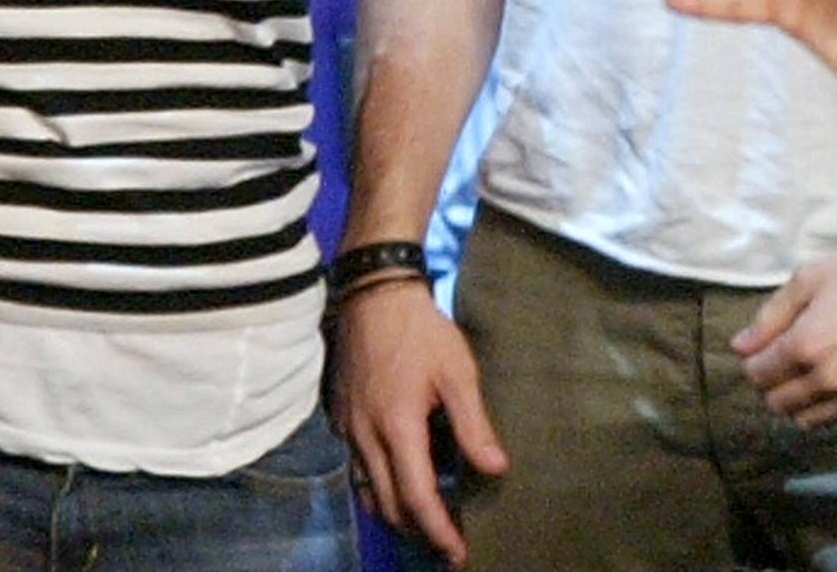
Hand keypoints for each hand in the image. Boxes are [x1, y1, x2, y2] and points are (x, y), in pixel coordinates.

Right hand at [332, 278, 507, 567]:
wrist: (375, 291)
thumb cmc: (420, 329)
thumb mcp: (457, 370)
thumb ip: (474, 424)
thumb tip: (495, 469)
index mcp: (397, 426)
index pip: (415, 497)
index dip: (438, 530)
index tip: (458, 553)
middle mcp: (366, 435)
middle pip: (388, 504)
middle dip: (417, 532)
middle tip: (445, 545)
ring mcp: (348, 426)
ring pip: (367, 490)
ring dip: (394, 514)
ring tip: (424, 523)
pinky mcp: (341, 415)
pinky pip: (356, 467)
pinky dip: (378, 487)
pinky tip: (398, 481)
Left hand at [734, 236, 836, 428]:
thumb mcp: (808, 279)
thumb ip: (769, 317)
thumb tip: (738, 347)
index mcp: (806, 346)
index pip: (757, 374)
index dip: (751, 360)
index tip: (758, 347)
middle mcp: (830, 381)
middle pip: (778, 403)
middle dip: (769, 384)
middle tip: (778, 359)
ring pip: (807, 420)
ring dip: (796, 401)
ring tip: (804, 372)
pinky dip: (826, 407)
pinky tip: (832, 380)